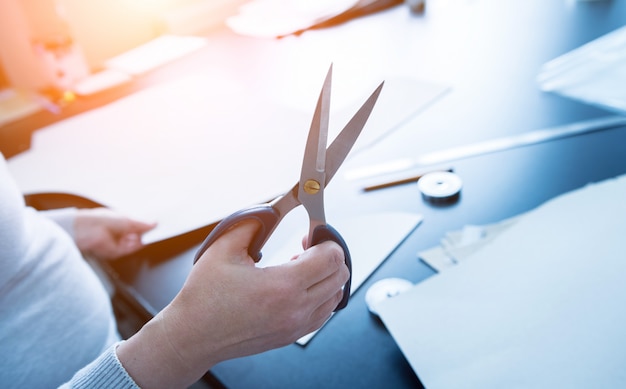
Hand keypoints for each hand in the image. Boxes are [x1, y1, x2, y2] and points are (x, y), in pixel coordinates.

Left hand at [73, 207, 156, 259]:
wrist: (84, 231)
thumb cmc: (98, 220)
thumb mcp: (125, 219)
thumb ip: (141, 223)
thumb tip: (154, 223)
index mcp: (119, 222)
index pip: (136, 225)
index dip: (146, 225)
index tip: (157, 223)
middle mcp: (118, 233)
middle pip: (137, 235)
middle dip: (145, 232)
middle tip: (156, 229)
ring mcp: (117, 243)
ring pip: (135, 243)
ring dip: (140, 239)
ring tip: (146, 234)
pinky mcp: (115, 252)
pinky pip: (130, 250)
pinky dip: (135, 246)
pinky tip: (140, 240)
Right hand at [117, 220, 349, 388]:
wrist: (193, 337)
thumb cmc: (204, 298)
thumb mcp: (223, 249)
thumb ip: (250, 224)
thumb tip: (269, 211)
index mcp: (282, 287)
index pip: (331, 258)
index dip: (326, 239)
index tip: (311, 233)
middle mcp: (295, 309)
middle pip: (340, 275)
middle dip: (329, 254)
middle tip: (307, 246)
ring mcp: (296, 326)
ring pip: (336, 295)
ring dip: (326, 276)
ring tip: (301, 266)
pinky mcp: (291, 336)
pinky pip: (324, 313)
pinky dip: (321, 295)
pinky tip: (299, 286)